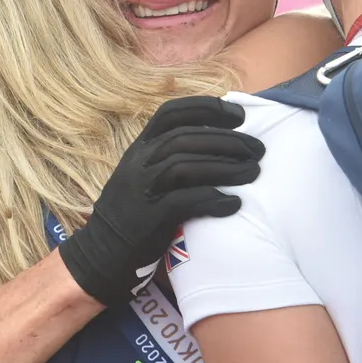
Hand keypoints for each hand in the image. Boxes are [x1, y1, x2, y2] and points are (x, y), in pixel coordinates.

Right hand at [59, 96, 264, 306]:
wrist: (103, 253)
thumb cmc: (135, 211)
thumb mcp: (145, 174)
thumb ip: (170, 155)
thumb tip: (218, 140)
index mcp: (140, 147)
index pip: (171, 113)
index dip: (207, 108)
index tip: (239, 116)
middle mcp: (139, 162)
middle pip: (186, 138)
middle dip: (228, 140)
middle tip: (258, 149)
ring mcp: (142, 188)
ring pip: (186, 166)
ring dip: (226, 167)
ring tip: (253, 172)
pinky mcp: (149, 217)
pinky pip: (185, 201)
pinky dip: (213, 200)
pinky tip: (233, 204)